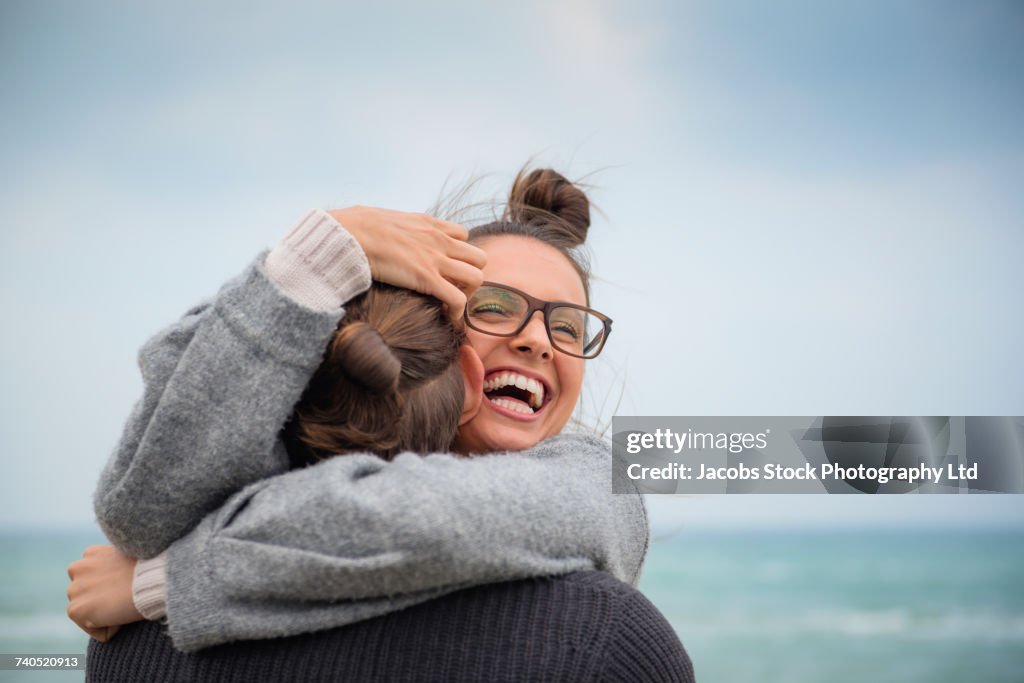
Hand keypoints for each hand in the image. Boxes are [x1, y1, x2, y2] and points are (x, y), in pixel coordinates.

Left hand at [66, 545, 142, 641]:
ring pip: (86, 611)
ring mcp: (75, 589)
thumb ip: (115, 566)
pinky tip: (122, 616)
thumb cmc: (151, 571)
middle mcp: (78, 568)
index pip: (91, 577)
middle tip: (124, 599)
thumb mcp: (130, 558)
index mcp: (92, 553)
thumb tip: (116, 583)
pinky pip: (91, 627)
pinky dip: (107, 628)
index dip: (110, 587)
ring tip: (123, 607)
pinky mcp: (76, 609)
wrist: (152, 579)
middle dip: (101, 600)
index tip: (126, 587)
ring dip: (103, 614)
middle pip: (84, 595)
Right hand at [329, 206, 485, 318]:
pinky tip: (448, 318)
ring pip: (477, 277)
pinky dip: (457, 312)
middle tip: (454, 288)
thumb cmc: (355, 228)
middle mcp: (439, 239)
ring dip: (468, 293)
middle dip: (471, 274)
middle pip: (479, 257)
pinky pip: (458, 299)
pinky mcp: (427, 278)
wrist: (347, 234)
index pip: (463, 236)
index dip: (459, 254)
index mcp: (429, 224)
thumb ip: (396, 228)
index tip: (447, 269)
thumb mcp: (384, 219)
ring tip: (452, 303)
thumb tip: (382, 232)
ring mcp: (435, 258)